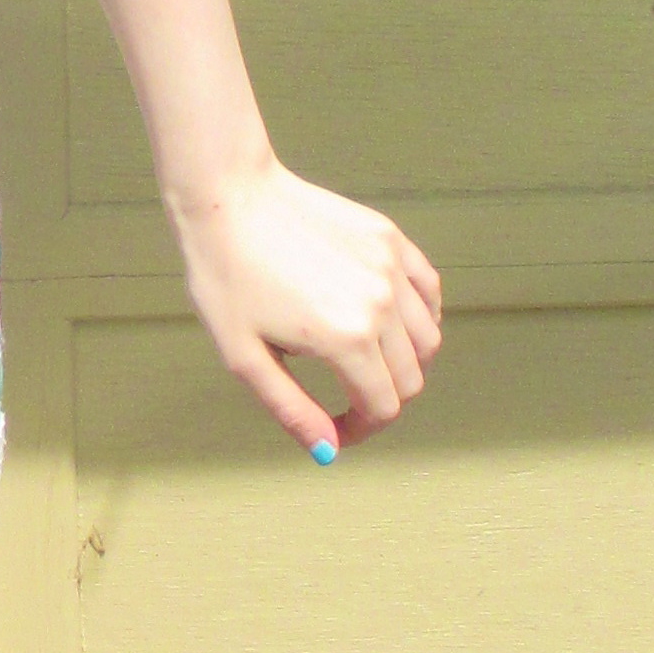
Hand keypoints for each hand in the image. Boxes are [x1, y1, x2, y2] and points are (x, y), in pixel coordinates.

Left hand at [170, 159, 443, 459]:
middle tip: (350, 401)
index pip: (384, 407)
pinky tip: (391, 324)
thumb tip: (329, 452)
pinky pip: (428, 291)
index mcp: (346, 339)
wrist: (227, 200)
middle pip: (411, 378)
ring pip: (428, 338)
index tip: (339, 429)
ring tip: (366, 364)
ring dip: (406, 364)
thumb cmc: (225, 277)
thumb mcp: (244, 357)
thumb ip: (291, 410)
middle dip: (383, 401)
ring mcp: (391, 268)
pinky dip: (421, 317)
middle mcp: (381, 304)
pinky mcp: (390, 239)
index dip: (363, 430)